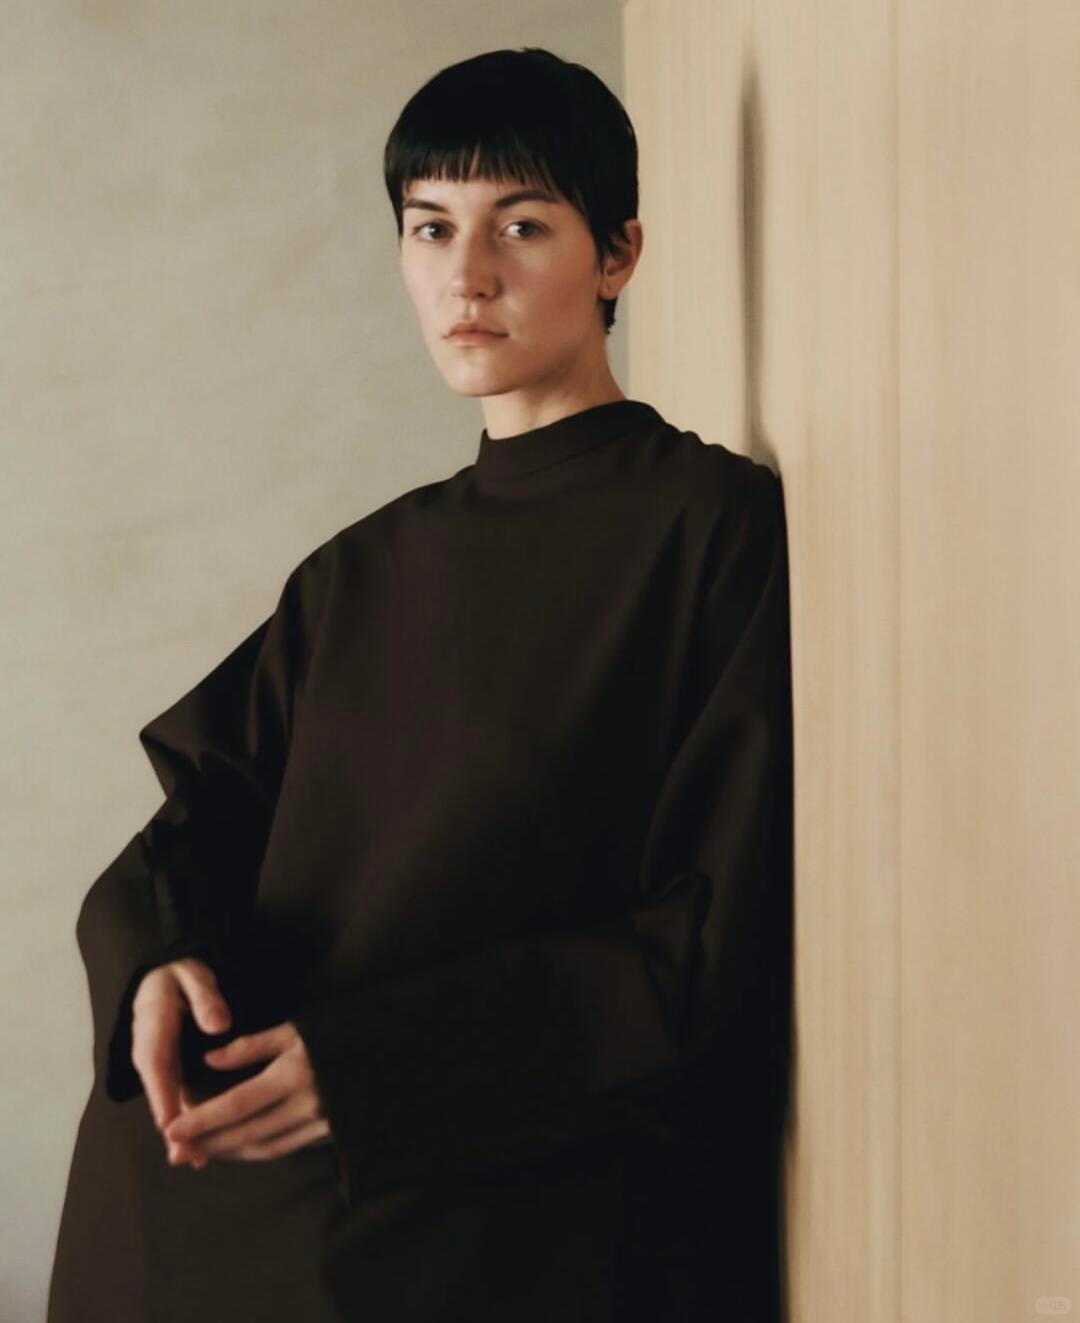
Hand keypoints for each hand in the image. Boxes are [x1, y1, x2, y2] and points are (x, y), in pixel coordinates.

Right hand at [131, 956, 233, 1168]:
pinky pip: (176, 1095)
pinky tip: (200, 1141)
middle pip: (160, 1091)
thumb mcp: (192, 975)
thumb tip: (218, 1025)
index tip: (170, 1124)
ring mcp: (158, 1063)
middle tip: (185, 1156)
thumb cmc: (180, 974)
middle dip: (171, 1124)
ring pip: (167, 1098)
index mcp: (153, 1026)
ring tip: (193, 1159)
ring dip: (179, 1128)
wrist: (166, 974)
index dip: (162, 1096)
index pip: (157, 1065)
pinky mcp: (168, 1069)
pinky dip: (185, 1117)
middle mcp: (150, 1051)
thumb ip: (205, 997)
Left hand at [162, 1020, 332, 1163]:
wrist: (395, 1051)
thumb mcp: (298, 1028)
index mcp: (294, 1073)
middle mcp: (307, 1104)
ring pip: (264, 1147)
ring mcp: (322, 1123)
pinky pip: (285, 1148)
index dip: (202, 1120)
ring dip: (229, 1152)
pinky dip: (257, 1151)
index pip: (237, 1104)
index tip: (172, 1130)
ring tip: (201, 1151)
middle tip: (177, 1151)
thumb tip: (210, 1061)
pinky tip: (239, 1148)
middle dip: (208, 1143)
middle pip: (246, 1132)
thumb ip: (252, 1046)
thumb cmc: (342, 1030)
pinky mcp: (331, 1134)